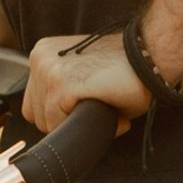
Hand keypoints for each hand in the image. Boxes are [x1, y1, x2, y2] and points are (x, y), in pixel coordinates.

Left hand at [22, 31, 145, 137]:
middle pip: (36, 115)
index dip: (58, 113)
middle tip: (98, 107)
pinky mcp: (61, 86)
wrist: (149, 56)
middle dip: (66, 120)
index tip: (81, 109)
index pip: (33, 101)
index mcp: (41, 54)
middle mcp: (39, 59)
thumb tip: (58, 128)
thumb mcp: (80, 76)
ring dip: (75, 124)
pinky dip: (85, 128)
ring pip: (47, 123)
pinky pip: (59, 124)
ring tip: (104, 108)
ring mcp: (48, 72)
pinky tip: (111, 115)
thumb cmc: (122, 68)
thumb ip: (61, 94)